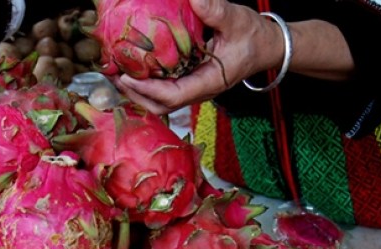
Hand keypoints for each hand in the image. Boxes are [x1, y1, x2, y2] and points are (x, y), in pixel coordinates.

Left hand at [112, 0, 285, 114]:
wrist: (267, 46)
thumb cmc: (253, 35)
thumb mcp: (236, 19)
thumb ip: (216, 10)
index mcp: (209, 82)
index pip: (173, 96)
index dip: (147, 89)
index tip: (127, 76)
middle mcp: (198, 91)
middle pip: (160, 105)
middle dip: (135, 94)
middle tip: (114, 75)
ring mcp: (193, 89)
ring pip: (160, 101)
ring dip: (138, 90)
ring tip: (117, 73)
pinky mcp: (189, 82)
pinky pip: (164, 89)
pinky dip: (146, 82)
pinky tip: (133, 67)